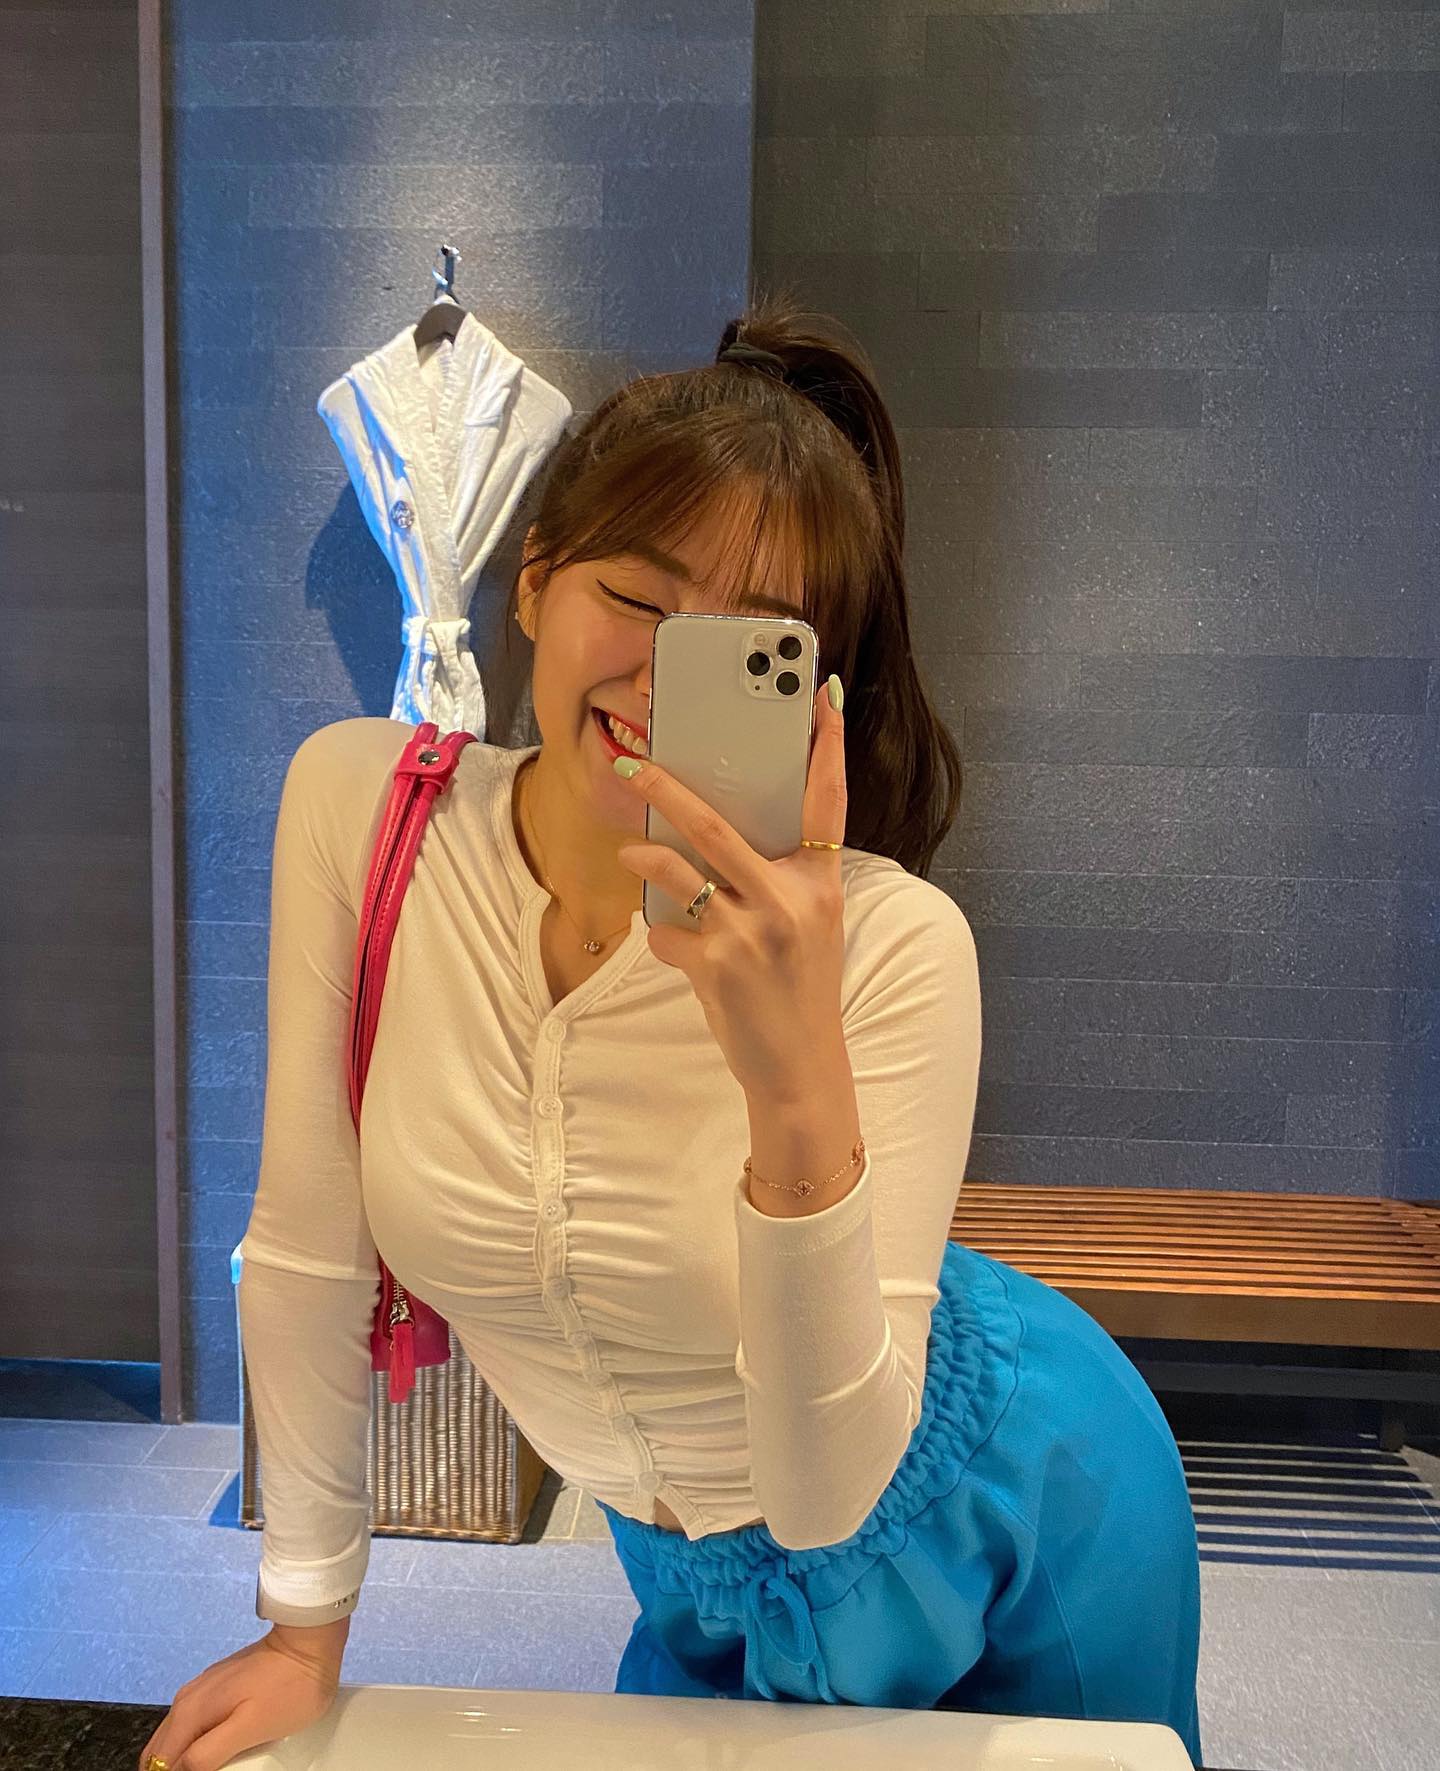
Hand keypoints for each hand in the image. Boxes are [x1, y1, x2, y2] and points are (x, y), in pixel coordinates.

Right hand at [136, 1627, 345, 1770]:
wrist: (310, 1642)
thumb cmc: (288, 1687)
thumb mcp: (249, 1728)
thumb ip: (207, 1753)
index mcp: (189, 1713)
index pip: (158, 1764)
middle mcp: (186, 1701)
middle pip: (160, 1753)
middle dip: (171, 1769)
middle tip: (208, 1770)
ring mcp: (201, 1691)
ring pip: (176, 1739)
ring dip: (182, 1760)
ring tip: (211, 1767)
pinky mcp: (218, 1688)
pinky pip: (194, 1725)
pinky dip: (195, 1744)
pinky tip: (216, 1752)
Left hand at [614, 677, 848, 1100]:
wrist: (801, 1066)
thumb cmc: (800, 987)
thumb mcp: (811, 925)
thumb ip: (782, 877)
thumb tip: (718, 834)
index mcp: (820, 884)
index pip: (828, 803)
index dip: (828, 747)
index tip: (824, 695)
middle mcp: (788, 900)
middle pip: (716, 825)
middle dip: (666, 789)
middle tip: (632, 765)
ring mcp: (750, 932)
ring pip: (677, 871)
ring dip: (644, 858)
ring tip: (631, 853)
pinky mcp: (715, 965)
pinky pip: (667, 931)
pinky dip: (665, 937)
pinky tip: (684, 953)